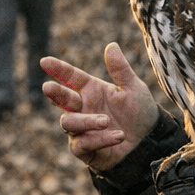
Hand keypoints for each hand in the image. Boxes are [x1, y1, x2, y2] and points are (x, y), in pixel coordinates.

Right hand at [40, 43, 159, 170]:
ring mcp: (81, 129)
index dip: (58, 69)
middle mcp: (82, 108)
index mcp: (90, 90)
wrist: (150, 142)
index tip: (44, 61)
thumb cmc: (139, 113)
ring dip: (86, 121)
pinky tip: (118, 135)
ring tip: (106, 121)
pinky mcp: (85, 149)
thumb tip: (111, 45)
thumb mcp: (133, 88)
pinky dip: (99, 139)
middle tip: (48, 87)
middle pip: (62, 99)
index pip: (70, 77)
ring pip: (68, 122)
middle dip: (55, 93)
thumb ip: (121, 69)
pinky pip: (81, 144)